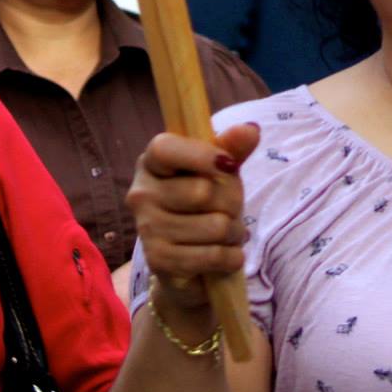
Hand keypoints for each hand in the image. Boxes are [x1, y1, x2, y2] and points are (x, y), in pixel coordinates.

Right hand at [127, 121, 259, 316]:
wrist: (189, 258)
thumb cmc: (203, 204)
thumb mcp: (218, 172)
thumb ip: (232, 149)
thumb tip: (251, 130)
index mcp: (151, 163)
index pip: (165, 149)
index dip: (201, 155)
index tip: (229, 165)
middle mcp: (141, 194)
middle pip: (203, 191)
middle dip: (232, 202)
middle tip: (230, 209)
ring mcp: (147, 228)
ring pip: (215, 226)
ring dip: (234, 233)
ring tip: (227, 233)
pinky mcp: (159, 261)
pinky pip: (213, 256)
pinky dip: (231, 257)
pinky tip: (225, 255)